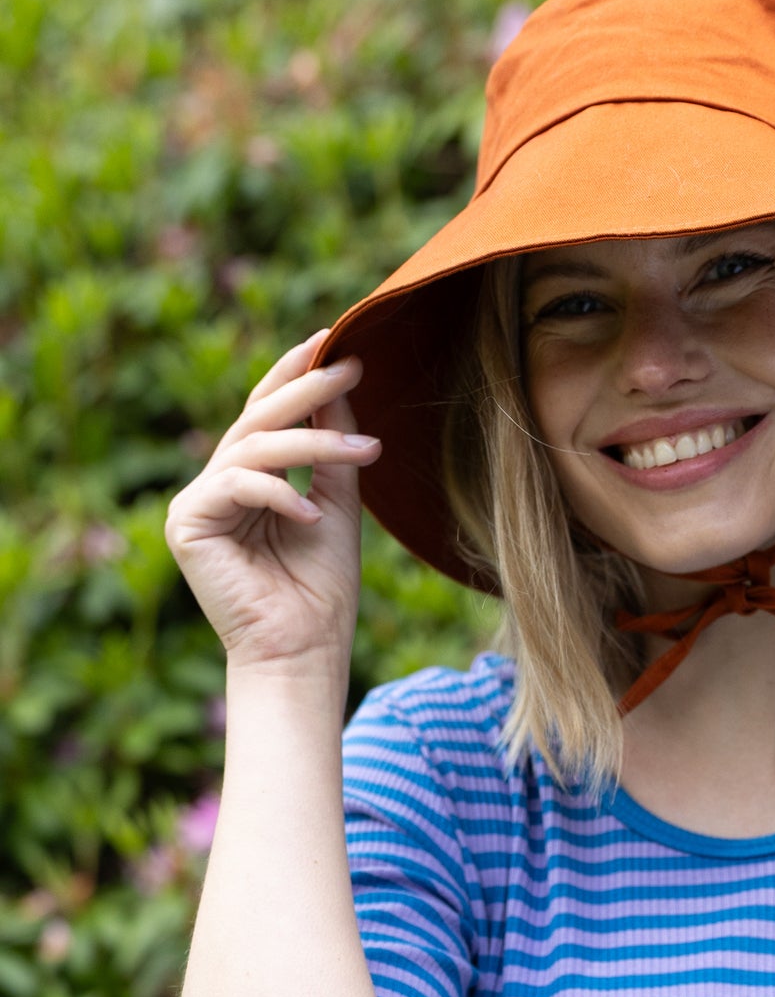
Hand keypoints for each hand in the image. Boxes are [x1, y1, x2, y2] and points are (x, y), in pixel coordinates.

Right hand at [163, 329, 380, 674]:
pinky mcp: (186, 524)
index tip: (335, 342)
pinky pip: (235, 484)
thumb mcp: (338, 506)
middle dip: (306, 390)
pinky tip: (313, 518)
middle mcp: (218, 486)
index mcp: (249, 481)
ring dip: (313, 444)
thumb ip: (332, 451)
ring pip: (254, 448)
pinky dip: (280, 496)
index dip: (296, 374)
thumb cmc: (321, 592)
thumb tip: (339, 385)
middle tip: (350, 366)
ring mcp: (197, 503)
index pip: (268, 414)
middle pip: (258, 420)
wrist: (303, 653)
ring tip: (366, 450)